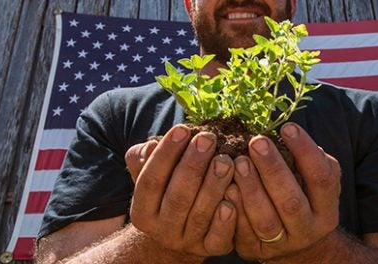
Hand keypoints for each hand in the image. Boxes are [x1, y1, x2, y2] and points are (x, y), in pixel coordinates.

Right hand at [125, 125, 236, 257]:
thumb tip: (150, 146)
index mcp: (142, 212)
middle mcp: (162, 230)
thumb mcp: (152, 175)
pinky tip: (234, 193)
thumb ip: (145, 160)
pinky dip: (226, 218)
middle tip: (208, 138)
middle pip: (177, 197)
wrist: (182, 234)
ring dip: (214, 185)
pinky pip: (218, 237)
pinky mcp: (211, 249)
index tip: (182, 129)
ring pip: (200, 215)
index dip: (166, 154)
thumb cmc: (168, 191)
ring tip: (226, 159)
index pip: (150, 180)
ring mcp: (187, 242)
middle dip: (193, 165)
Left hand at [226, 122, 340, 261]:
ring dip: (251, 189)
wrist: (295, 246)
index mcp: (326, 210)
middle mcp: (308, 231)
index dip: (306, 152)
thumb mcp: (314, 183)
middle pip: (291, 201)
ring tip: (239, 162)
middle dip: (273, 169)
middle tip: (257, 142)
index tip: (288, 127)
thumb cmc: (302, 198)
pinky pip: (243, 232)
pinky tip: (227, 187)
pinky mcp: (256, 251)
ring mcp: (282, 245)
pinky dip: (234, 209)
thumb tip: (289, 131)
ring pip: (265, 220)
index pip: (322, 179)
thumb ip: (307, 161)